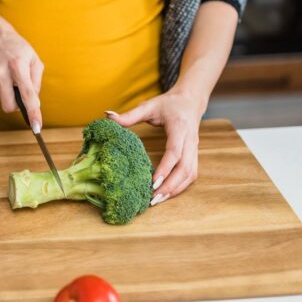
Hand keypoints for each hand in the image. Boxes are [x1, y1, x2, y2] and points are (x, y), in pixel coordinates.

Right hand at [0, 8, 44, 128]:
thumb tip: (34, 103)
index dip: (33, 113)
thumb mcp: (34, 59)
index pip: (27, 95)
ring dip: (7, 92)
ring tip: (8, 75)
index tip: (36, 127)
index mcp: (18, 66)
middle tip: (19, 95)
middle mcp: (1, 71)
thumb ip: (36, 82)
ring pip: (2, 99)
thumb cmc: (18, 48)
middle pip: (9, 105)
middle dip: (16, 107)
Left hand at [106, 88, 206, 205]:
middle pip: (186, 168)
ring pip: (191, 174)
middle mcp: (190, 141)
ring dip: (176, 189)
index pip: (175, 152)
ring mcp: (194, 149)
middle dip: (170, 186)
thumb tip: (107, 115)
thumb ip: (129, 114)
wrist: (190, 101)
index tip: (153, 182)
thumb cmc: (168, 104)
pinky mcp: (194, 155)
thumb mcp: (148, 106)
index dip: (165, 168)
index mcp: (179, 128)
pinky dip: (180, 186)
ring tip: (158, 200)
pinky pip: (191, 174)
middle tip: (153, 199)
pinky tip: (166, 193)